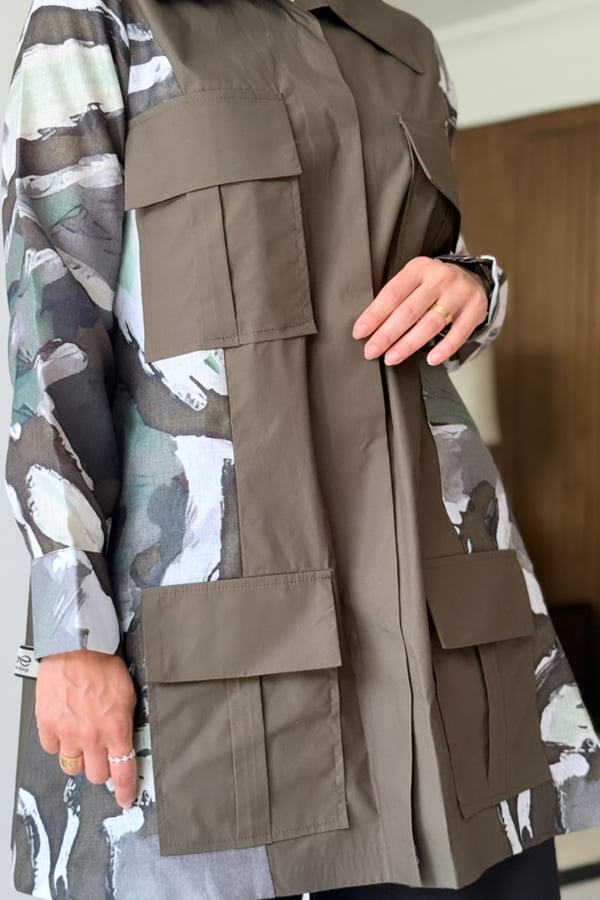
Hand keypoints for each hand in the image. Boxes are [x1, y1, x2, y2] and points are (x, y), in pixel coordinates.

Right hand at [35, 649, 137, 808]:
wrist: (77, 647)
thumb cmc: (103, 663)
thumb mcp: (128, 693)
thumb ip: (126, 721)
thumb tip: (127, 741)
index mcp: (116, 728)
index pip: (123, 772)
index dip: (126, 791)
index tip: (126, 798)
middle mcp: (92, 736)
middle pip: (97, 775)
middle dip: (102, 768)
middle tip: (103, 754)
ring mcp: (68, 733)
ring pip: (73, 767)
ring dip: (80, 758)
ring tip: (83, 740)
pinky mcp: (48, 725)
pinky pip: (53, 749)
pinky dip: (60, 743)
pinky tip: (66, 729)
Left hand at [351, 257, 487, 365]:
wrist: (471, 278)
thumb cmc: (433, 284)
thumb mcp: (413, 281)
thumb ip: (395, 298)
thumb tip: (369, 327)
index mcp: (419, 268)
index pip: (392, 294)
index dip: (374, 315)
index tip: (360, 332)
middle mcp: (440, 278)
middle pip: (409, 311)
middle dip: (387, 334)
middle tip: (372, 350)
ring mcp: (459, 294)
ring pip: (431, 323)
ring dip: (409, 344)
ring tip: (392, 357)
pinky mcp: (475, 310)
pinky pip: (459, 334)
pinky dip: (444, 349)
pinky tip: (430, 359)